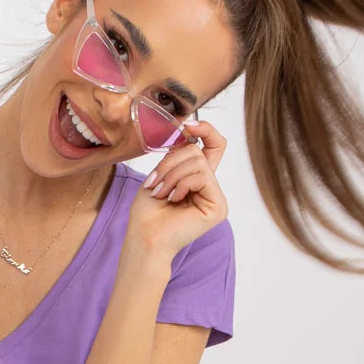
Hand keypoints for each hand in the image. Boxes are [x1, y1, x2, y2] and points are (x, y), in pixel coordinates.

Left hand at [124, 118, 228, 258]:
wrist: (144, 238)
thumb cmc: (148, 212)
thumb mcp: (161, 173)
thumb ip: (179, 155)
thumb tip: (189, 132)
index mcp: (198, 179)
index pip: (214, 145)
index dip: (206, 130)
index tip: (187, 126)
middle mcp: (211, 188)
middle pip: (197, 151)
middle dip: (171, 163)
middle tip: (155, 183)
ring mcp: (216, 198)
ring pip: (198, 162)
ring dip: (172, 175)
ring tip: (161, 193)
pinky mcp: (218, 206)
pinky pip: (202, 176)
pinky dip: (182, 184)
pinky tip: (173, 199)